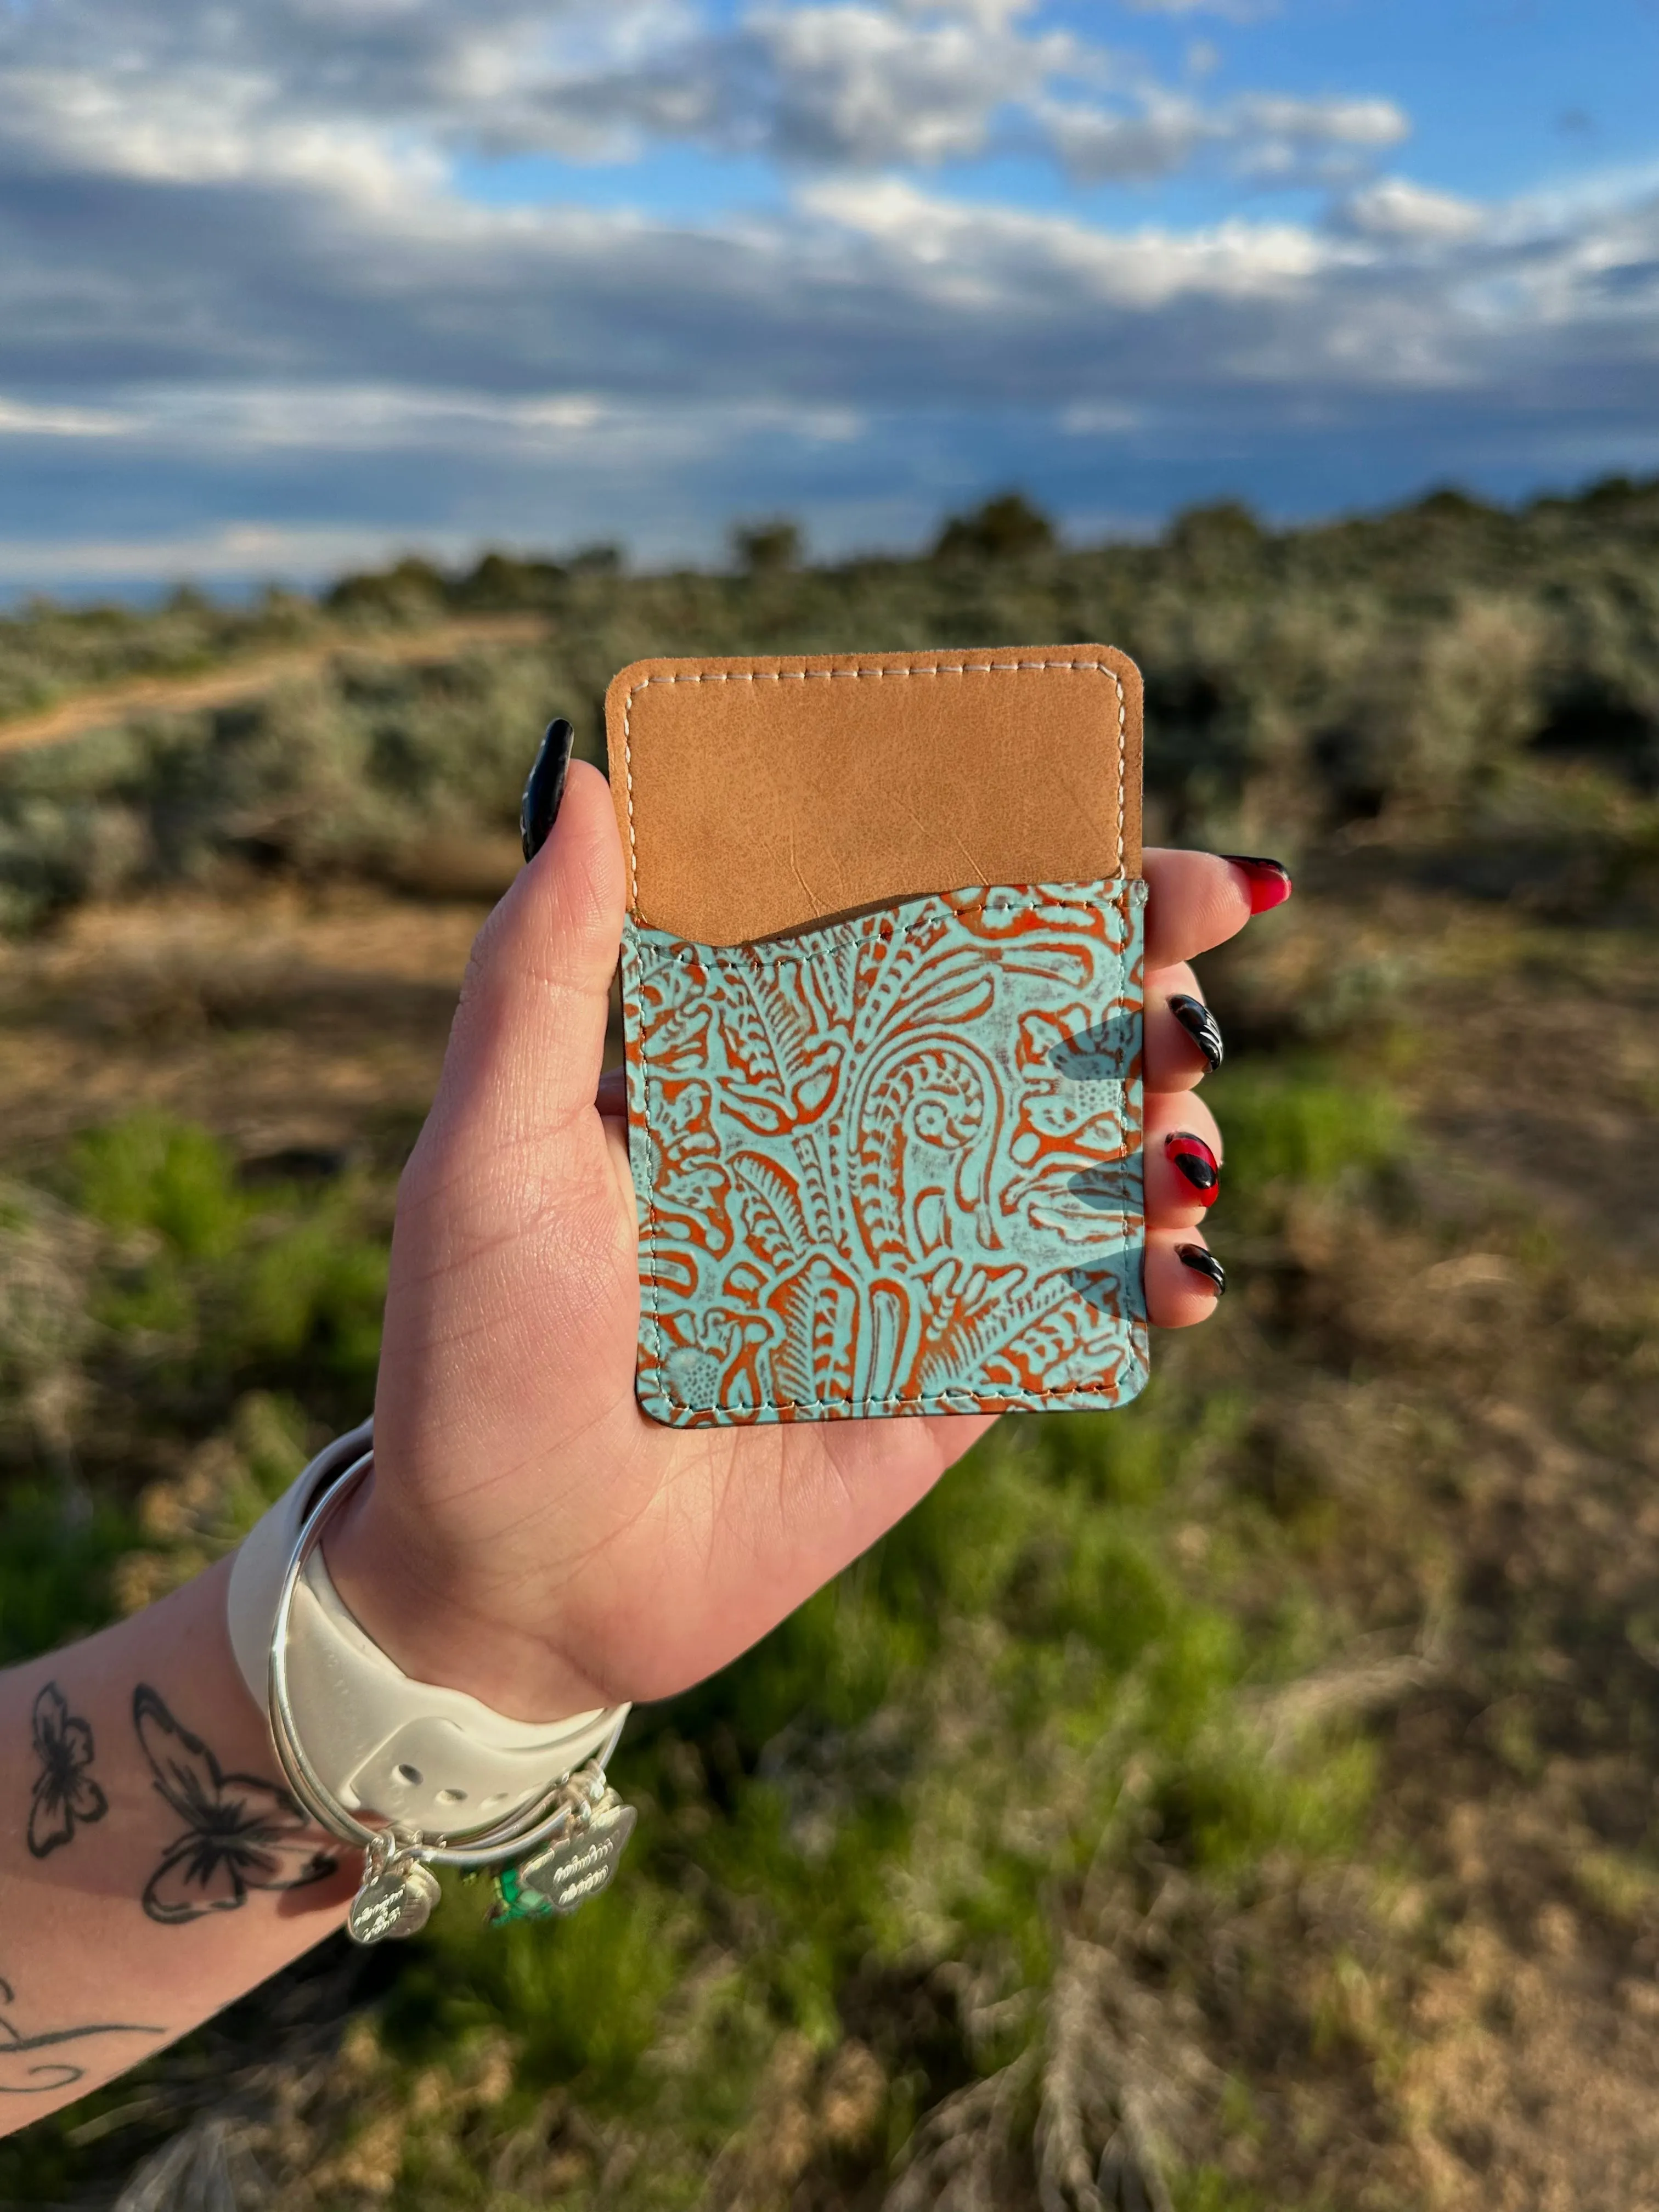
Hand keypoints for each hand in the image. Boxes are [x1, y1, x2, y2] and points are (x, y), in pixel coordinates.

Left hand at [326, 767, 1272, 1719]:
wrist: (513, 1583)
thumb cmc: (475, 1354)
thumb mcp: (489, 1149)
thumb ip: (541, 973)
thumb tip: (574, 769)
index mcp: (755, 1058)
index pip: (905, 925)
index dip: (1023, 871)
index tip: (1123, 832)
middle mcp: (848, 1141)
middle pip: (1025, 1029)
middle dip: (1136, 990)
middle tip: (1186, 991)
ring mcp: (911, 1259)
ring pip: (1077, 1159)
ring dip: (1165, 1127)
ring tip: (1179, 1136)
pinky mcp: (950, 1377)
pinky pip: (1076, 1313)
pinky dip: (1150, 1283)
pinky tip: (1180, 1271)